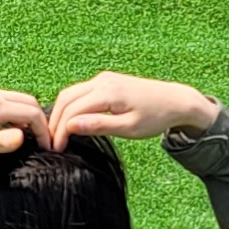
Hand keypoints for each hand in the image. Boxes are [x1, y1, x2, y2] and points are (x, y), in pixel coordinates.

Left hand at [0, 85, 49, 161]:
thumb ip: (3, 142)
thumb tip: (23, 138)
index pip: (32, 113)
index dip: (44, 130)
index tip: (47, 146)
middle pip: (27, 101)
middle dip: (38, 120)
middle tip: (41, 140)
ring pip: (14, 99)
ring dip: (24, 115)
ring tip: (24, 136)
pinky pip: (1, 99)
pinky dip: (11, 111)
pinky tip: (3, 127)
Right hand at [48, 71, 218, 146]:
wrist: (176, 101)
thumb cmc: (155, 117)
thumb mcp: (128, 128)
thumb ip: (99, 126)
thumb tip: (70, 126)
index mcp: (107, 92)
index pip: (72, 110)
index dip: (60, 130)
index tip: (56, 149)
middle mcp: (102, 81)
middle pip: (66, 98)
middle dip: (55, 121)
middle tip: (52, 144)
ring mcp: (104, 79)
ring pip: (71, 93)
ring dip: (61, 113)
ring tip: (58, 135)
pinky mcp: (106, 81)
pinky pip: (81, 91)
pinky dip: (71, 106)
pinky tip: (71, 121)